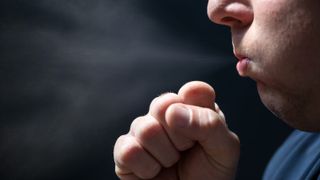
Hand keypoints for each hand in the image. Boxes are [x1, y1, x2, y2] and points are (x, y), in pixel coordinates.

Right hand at [114, 81, 239, 179]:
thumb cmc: (209, 176)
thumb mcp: (224, 150)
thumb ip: (210, 124)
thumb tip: (173, 112)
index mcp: (193, 107)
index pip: (194, 91)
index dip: (199, 112)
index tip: (205, 134)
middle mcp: (166, 114)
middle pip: (163, 105)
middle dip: (180, 137)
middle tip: (186, 150)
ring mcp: (143, 130)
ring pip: (146, 129)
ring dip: (165, 155)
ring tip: (172, 163)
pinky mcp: (125, 151)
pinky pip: (128, 150)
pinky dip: (147, 168)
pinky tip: (154, 171)